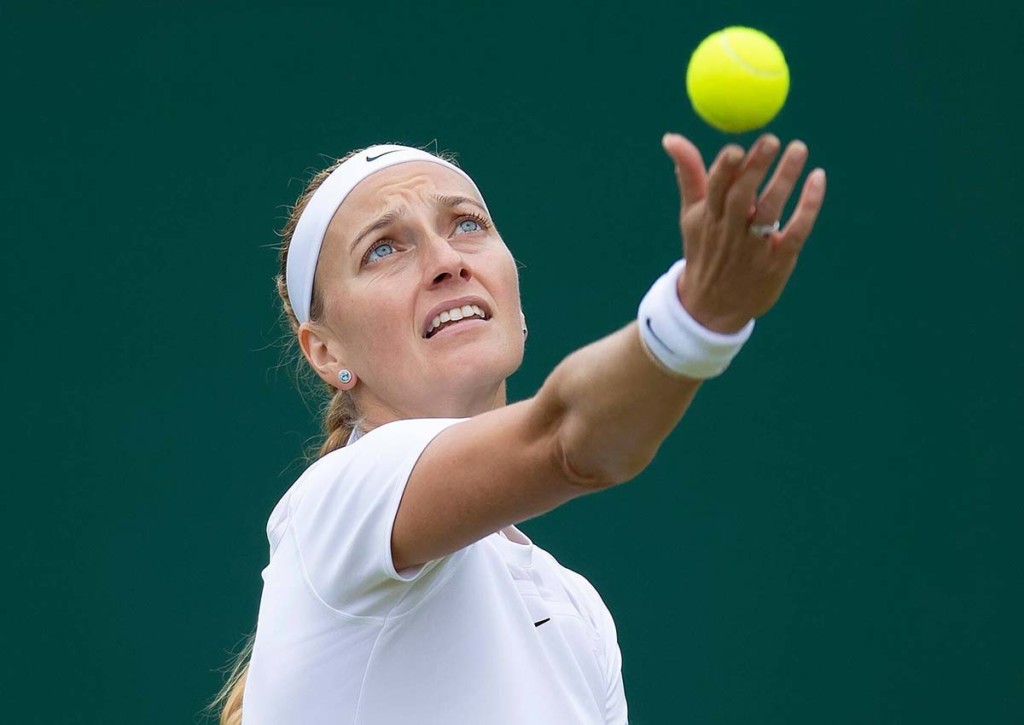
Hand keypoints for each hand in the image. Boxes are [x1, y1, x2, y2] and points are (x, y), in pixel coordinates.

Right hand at [662, 132, 826, 332]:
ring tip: (798, 148)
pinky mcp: (778, 261)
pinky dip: (809, 205)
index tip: (736, 148)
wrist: (713, 307)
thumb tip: (671, 137)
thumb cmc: (705, 250)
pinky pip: (796, 230)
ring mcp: (754, 249)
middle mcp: (729, 233)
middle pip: (742, 197)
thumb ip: (689, 173)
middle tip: (771, 140)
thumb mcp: (692, 215)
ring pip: (770, 210)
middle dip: (755, 168)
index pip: (714, 190)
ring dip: (784, 178)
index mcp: (707, 219)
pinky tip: (817, 178)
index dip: (724, 170)